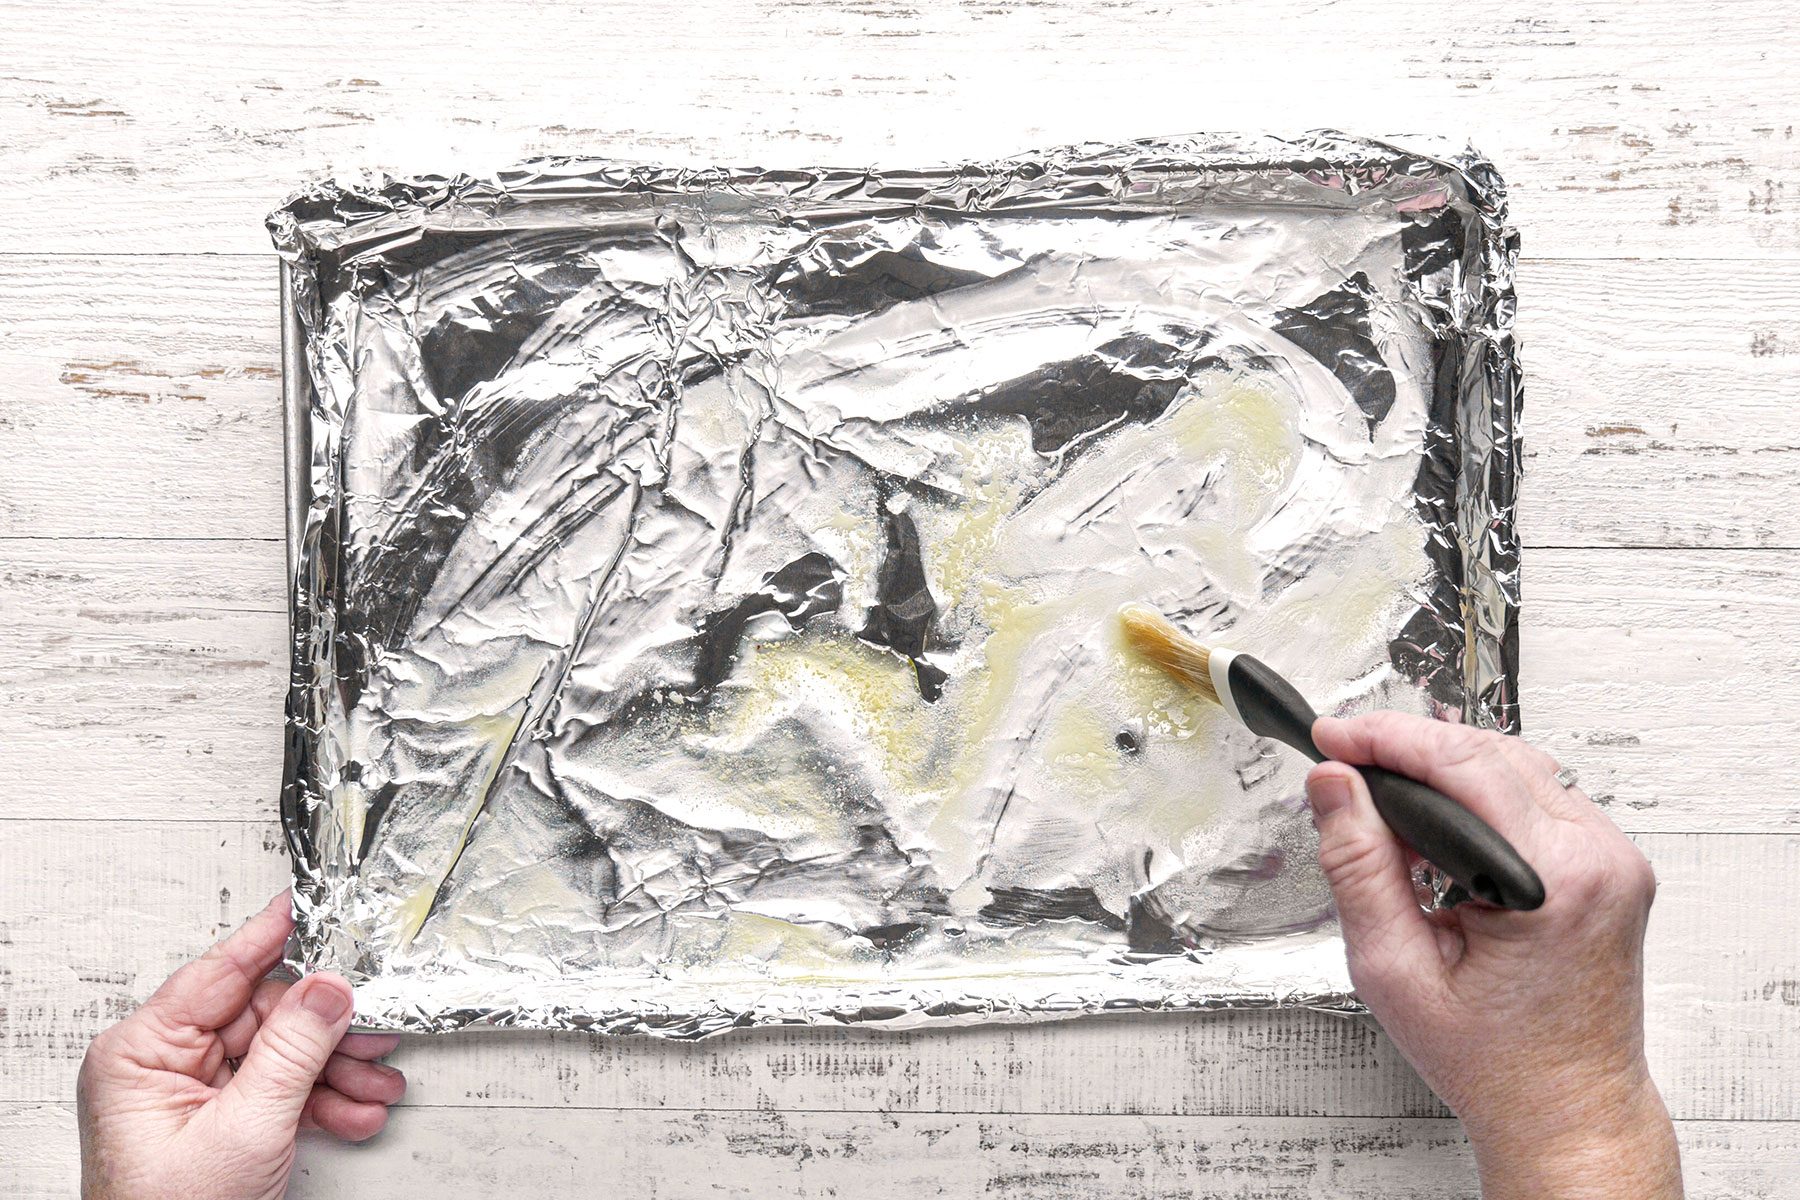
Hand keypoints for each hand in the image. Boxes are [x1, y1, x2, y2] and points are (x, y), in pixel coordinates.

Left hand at [78, 893, 406, 1199]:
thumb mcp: (245, 1128)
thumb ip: (292, 1051)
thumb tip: (327, 987)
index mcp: (141, 1054)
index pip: (219, 974)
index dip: (270, 937)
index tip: (306, 901)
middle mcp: (162, 1067)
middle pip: (264, 1017)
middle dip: (328, 1031)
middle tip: (376, 1028)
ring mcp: (192, 1096)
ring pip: (281, 1055)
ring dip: (336, 1072)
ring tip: (376, 1084)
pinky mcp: (219, 1123)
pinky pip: (279, 1092)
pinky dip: (322, 1103)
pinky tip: (356, 1111)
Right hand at [1305, 713, 1680, 1199]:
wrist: (1566, 1110)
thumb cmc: (1494, 1061)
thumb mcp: (1394, 968)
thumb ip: (1358, 866)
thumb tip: (1333, 787)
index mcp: (1554, 880)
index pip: (1462, 764)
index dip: (1385, 738)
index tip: (1333, 738)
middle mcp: (1600, 858)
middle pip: (1491, 752)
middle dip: (1410, 748)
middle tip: (1344, 763)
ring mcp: (1615, 859)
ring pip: (1517, 767)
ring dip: (1447, 769)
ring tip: (1384, 798)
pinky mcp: (1612, 867)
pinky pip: (1539, 798)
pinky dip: (1483, 796)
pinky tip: (1438, 823)